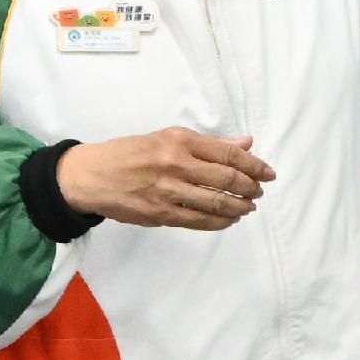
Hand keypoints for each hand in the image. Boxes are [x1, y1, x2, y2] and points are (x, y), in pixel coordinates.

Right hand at [56, 127, 275, 230]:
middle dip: (250, 187)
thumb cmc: (129, 153)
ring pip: (216, 203)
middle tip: (259, 191)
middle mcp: (175, 164)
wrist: (91, 175)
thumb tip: (246, 144)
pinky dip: (220, 222)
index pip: (228, 153)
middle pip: (227, 179)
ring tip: (248, 206)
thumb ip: (208, 144)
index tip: (268, 173)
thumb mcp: (166, 138)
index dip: (254, 165)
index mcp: (178, 140)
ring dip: (239, 207)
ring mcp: (167, 191)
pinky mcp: (160, 214)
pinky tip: (229, 219)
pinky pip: (199, 221)